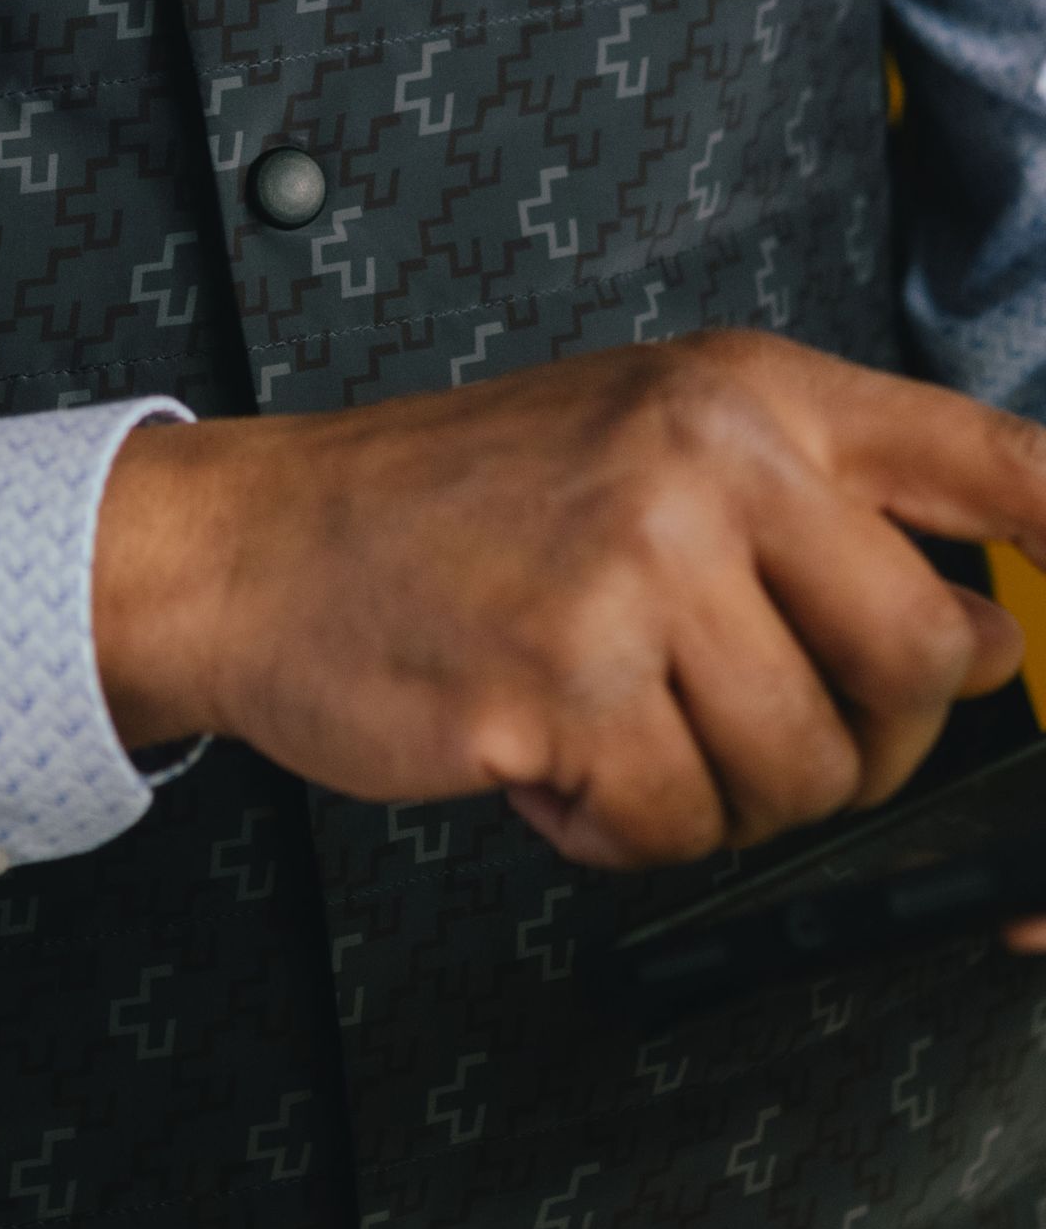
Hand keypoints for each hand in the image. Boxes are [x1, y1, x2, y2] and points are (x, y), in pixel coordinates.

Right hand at [93, 331, 1039, 868]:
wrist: (256, 545)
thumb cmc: (457, 509)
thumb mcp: (651, 444)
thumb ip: (822, 512)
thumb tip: (996, 639)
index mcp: (747, 393)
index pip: (991, 461)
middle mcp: (705, 462)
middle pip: (928, 662)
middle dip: (864, 740)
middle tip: (752, 727)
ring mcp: (632, 573)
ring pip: (806, 771)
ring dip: (718, 797)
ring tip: (613, 729)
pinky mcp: (558, 689)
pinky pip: (676, 831)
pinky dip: (617, 834)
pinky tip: (545, 763)